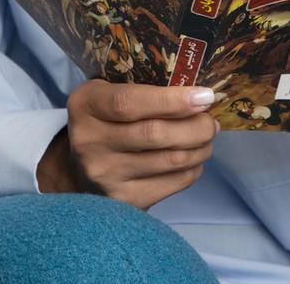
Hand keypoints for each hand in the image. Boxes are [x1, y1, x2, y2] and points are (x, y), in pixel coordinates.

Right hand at [36, 80, 218, 209]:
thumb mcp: (109, 91)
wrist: (78, 167)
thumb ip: (143, 87)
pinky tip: (194, 158)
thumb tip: (197, 92)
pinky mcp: (122, 201)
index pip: (129, 102)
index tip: (204, 96)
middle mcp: (89, 141)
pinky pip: (170, 185)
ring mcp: (104, 175)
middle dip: (195, 126)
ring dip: (199, 147)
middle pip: (155, 133)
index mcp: (86, 104)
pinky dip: (192, 169)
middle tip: (211, 120)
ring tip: (206, 137)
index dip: (171, 100)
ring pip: (169, 160)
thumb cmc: (105, 119)